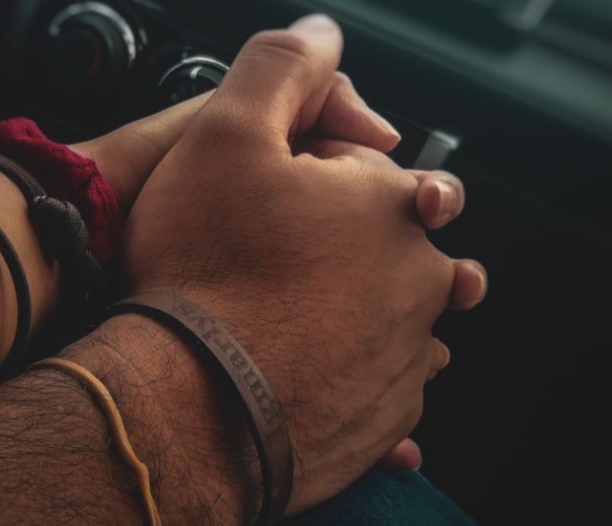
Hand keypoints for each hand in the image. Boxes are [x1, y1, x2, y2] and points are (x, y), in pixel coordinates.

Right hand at [119, 14, 485, 513]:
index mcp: (392, 202)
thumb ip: (280, 70)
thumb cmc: (202, 269)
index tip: (266, 201)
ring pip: (388, 312)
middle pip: (382, 242)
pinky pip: (377, 379)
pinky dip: (346, 369)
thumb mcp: (225, 134)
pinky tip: (300, 367)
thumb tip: (321, 33)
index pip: (362, 168)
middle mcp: (420, 279)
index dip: (306, 176)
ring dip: (351, 308)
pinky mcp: (387, 416)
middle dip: (338, 243)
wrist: (191, 404)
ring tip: (285, 315)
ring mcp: (409, 354)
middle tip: (272, 262)